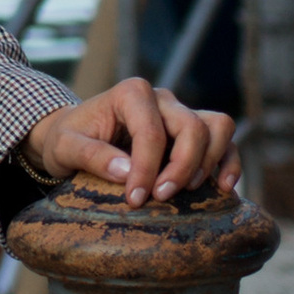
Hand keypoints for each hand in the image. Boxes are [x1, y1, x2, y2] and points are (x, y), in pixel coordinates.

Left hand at [25, 76, 238, 209]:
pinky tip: (223, 187)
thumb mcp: (65, 147)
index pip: (151, 132)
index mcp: (131, 93)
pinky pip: (225, 139)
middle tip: (161, 197)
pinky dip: (229, 162)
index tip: (135, 199)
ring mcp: (180, 112)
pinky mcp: (192, 132)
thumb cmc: (68, 139)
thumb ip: (91, 155)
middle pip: (192, 127)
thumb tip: (125, 172)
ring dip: (208, 161)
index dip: (147, 169)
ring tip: (187, 190)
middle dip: (181, 166)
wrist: (75, 136)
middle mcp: (162, 98)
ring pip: (218, 126)